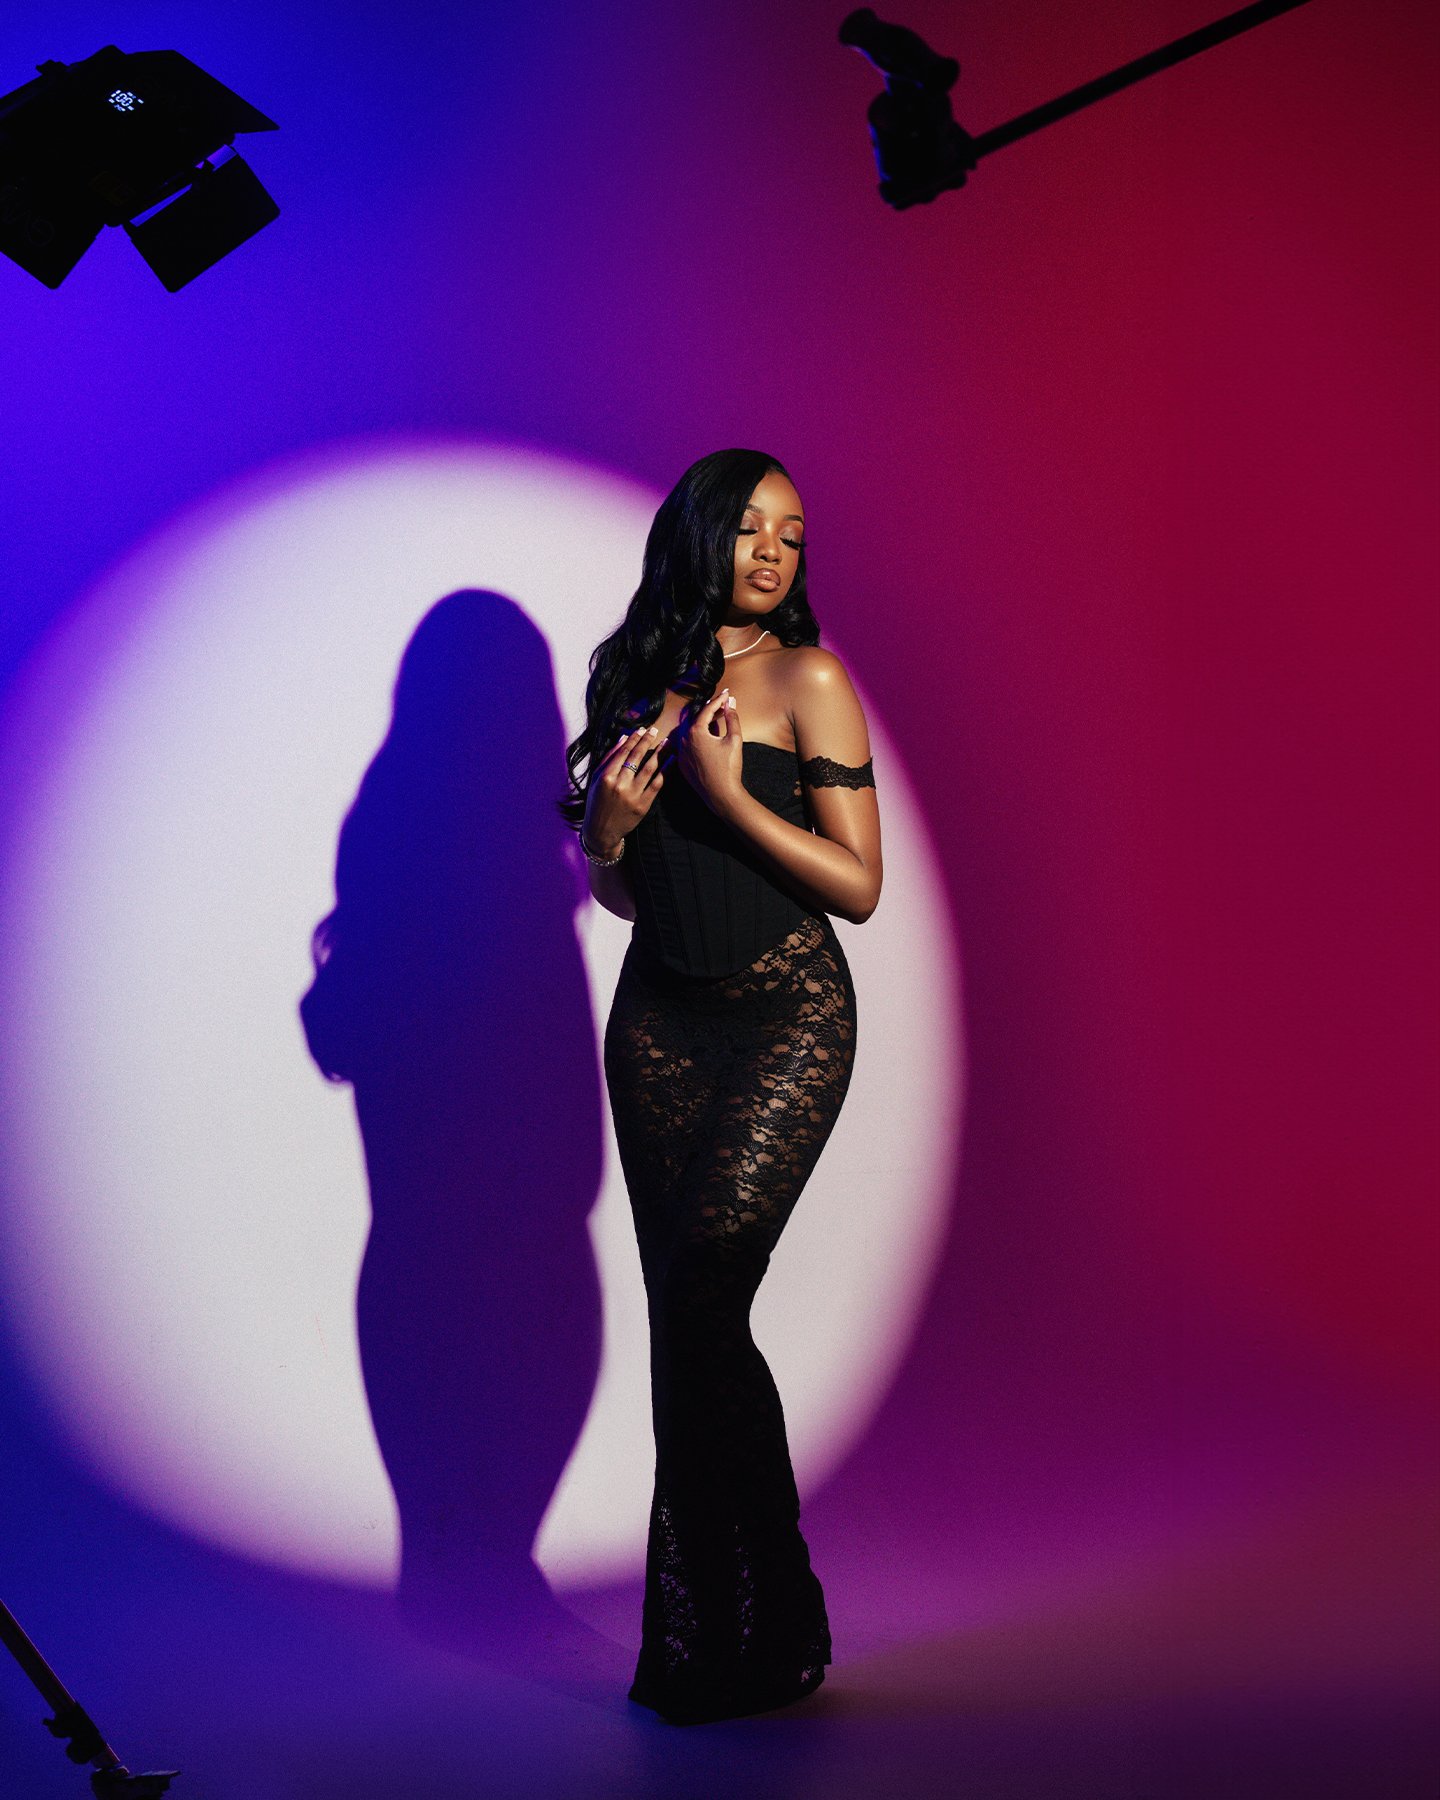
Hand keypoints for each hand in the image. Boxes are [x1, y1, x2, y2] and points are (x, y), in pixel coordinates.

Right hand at [583, 725, 664, 854]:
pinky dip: (665, 771)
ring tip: (667, 742)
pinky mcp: (643, 805)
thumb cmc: (596, 802)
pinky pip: (657, 784)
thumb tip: (623, 738)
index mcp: (606, 777)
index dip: (633, 739)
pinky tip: (671, 761)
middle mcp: (620, 784)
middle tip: (655, 730)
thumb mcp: (595, 780)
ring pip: (650, 768)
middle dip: (647, 741)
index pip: (623, 752)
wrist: (602, 830)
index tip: (641, 730)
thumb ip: (609, 758)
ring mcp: (632, 795)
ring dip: (660, 753)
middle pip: (636, 757)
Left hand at [674, 687, 742, 816]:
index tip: (726, 694)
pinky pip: (688, 745)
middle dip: (710, 711)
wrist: (721, 795)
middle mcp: (684, 741)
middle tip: (723, 706)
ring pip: (690, 732)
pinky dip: (697, 739)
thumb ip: (732, 718)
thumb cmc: (729, 768)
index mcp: (695, 732)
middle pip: (696, 719)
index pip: (707, 710)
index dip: (718, 700)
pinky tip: (710, 738)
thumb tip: (730, 702)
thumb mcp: (734, 739)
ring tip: (718, 719)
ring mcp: (681, 753)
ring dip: (703, 724)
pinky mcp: (682, 764)